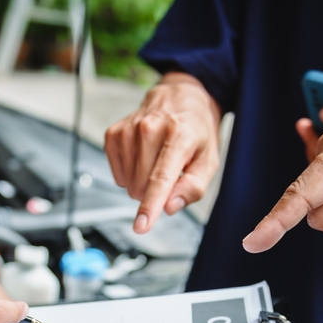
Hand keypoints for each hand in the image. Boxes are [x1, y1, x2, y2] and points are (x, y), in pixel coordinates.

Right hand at [105, 72, 221, 233]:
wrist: (179, 96)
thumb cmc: (196, 130)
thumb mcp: (209, 159)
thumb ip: (193, 187)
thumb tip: (170, 206)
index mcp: (179, 135)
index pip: (161, 178)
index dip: (150, 206)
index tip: (141, 226)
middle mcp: (150, 128)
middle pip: (142, 186)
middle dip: (155, 191)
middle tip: (169, 172)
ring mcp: (128, 130)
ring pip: (128, 183)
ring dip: (142, 182)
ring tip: (157, 161)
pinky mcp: (113, 134)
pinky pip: (117, 174)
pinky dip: (130, 173)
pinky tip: (142, 158)